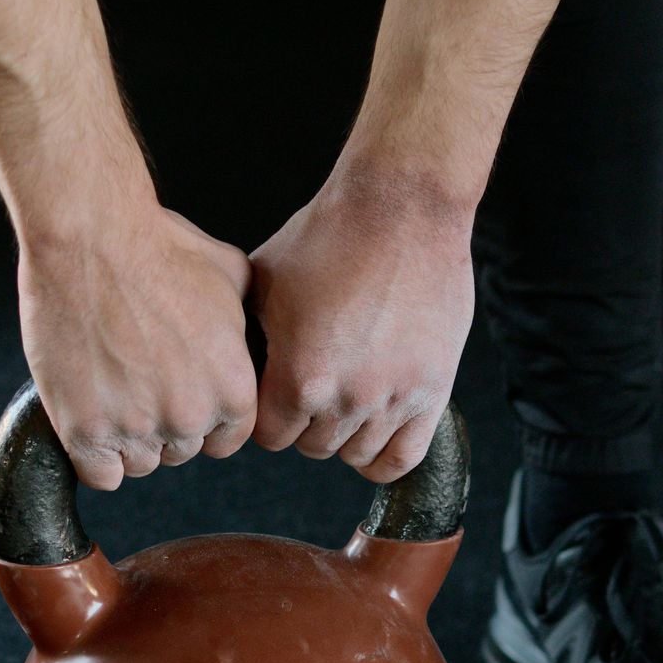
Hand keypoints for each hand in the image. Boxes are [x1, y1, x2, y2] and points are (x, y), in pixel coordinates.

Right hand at [19, 204, 257, 491]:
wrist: (90, 238)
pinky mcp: (84, 431)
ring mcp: (135, 428)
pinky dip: (95, 455)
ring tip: (112, 390)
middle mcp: (189, 417)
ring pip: (140, 464)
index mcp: (233, 389)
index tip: (180, 394)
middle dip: (164, 423)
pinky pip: (100, 475)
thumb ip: (246, 321)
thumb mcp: (230, 276)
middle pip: (181, 451)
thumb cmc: (158, 246)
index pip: (225, 439)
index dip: (203, 418)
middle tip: (140, 380)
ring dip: (128, 438)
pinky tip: (91, 419)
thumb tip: (253, 335)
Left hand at [250, 170, 475, 482]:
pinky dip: (382, 457)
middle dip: (305, 421)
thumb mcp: (263, 283)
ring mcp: (393, 398)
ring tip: (343, 396)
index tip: (275, 394)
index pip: (270, 436)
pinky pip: (403, 457)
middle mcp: (346, 398)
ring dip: (344, 432)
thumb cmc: (329, 235)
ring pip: (355, 454)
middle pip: (312, 447)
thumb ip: (250, 339)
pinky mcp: (433, 390)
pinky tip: (373, 434)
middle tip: (313, 386)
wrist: (402, 205)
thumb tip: (230, 368)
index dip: (267, 416)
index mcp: (297, 377)